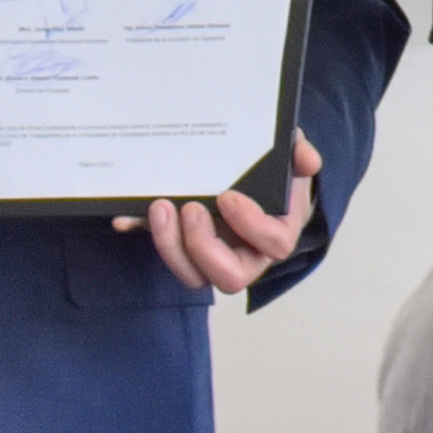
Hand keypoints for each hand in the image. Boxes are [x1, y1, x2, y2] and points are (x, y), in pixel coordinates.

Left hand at [127, 134, 318, 294]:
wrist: (254, 183)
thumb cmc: (275, 180)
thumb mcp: (292, 163)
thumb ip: (301, 157)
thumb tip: (307, 159)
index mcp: (277, 235)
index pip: (273, 244)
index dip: (250, 226)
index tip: (228, 197)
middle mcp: (246, 256)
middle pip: (227, 276)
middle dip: (203, 246)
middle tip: (189, 209)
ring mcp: (213, 257)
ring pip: (192, 274)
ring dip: (171, 245)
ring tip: (159, 207)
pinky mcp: (184, 249)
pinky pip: (164, 252)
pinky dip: (144, 235)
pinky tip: (126, 218)